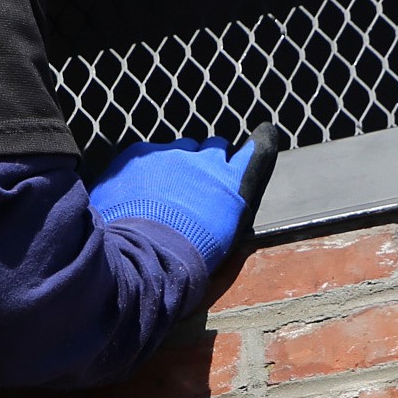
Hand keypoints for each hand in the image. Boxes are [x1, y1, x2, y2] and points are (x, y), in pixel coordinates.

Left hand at [89, 123, 277, 272]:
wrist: (143, 256)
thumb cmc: (188, 258)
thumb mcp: (227, 236)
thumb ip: (231, 206)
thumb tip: (227, 200)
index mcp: (233, 183)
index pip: (256, 150)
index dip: (257, 145)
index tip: (259, 139)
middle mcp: (207, 161)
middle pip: (215, 147)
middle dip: (209, 161)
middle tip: (197, 185)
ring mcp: (173, 154)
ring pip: (182, 148)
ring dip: (179, 163)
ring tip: (164, 191)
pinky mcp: (141, 154)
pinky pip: (149, 153)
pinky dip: (146, 168)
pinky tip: (138, 191)